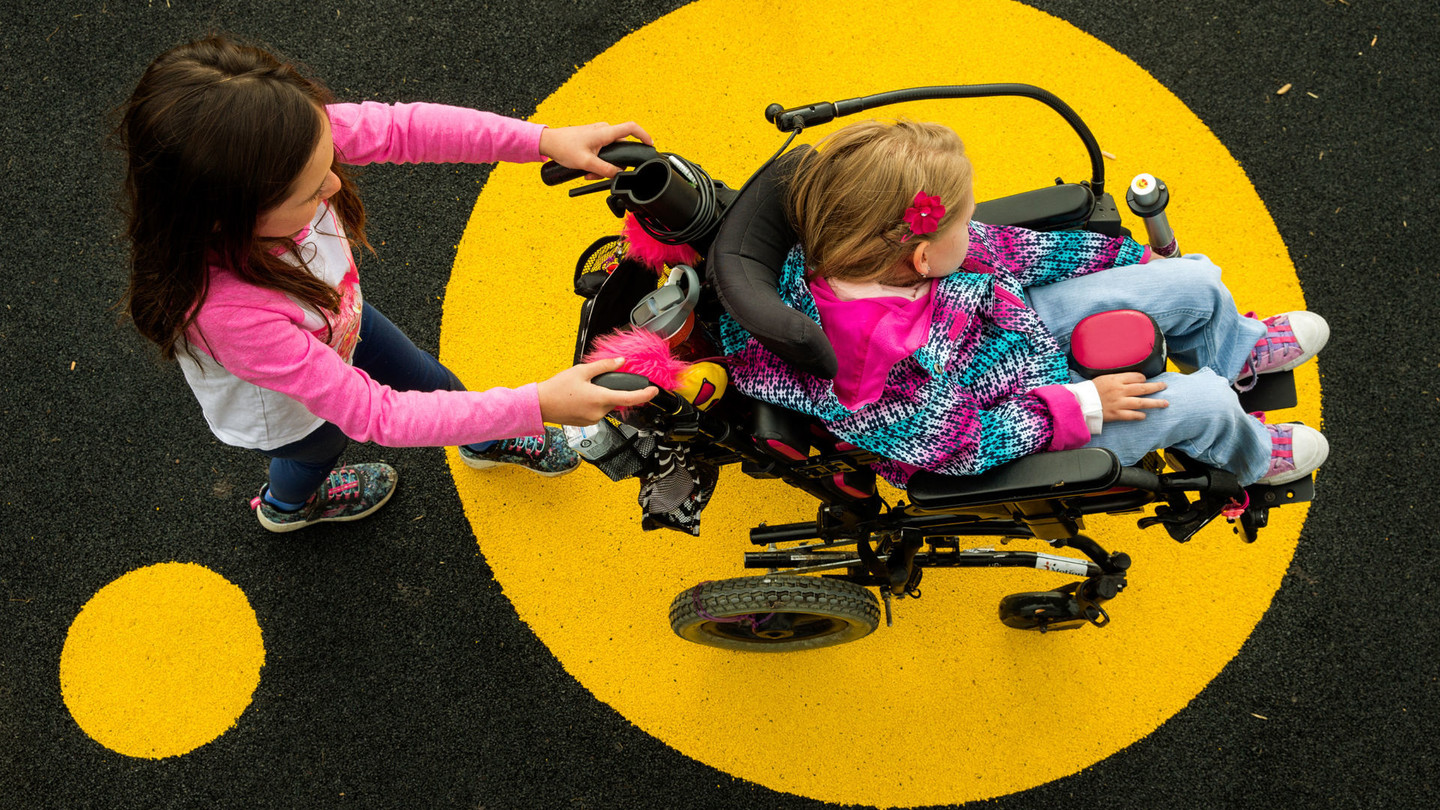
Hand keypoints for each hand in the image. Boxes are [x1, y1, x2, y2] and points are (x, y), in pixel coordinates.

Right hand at [536, 357, 658, 424]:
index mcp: (600, 398)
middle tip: (594, 382)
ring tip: (583, 390)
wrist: (540, 405)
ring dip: (602, 397)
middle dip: (611, 390)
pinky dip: (594, 404)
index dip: (645, 394)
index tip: (654, 391)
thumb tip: (620, 362)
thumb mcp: (581, 371)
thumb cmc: (557, 388)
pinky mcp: (586, 423)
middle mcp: (599, 412)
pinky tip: (580, 398)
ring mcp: (592, 419)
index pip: (630, 398)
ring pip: (607, 406)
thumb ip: (604, 366)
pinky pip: (597, 412)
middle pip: (616, 400)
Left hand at [538, 121, 653, 178]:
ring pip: (610, 151)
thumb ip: (604, 169)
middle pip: (621, 146)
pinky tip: (587, 169)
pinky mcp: (592, 138)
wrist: (548, 142)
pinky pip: (602, 150)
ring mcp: (598, 133)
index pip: (631, 128)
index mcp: (604, 132)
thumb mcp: (586, 163)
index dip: (644, 135)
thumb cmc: (563, 147)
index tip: (650, 145)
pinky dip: (598, 161)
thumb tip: (617, 175)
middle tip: (603, 174)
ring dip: (603, 165)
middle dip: (615, 163)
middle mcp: (603, 130)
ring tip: (589, 172)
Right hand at [1094, 372, 1168, 421]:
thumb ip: (1118, 378)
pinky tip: (1144, 415)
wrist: (1080, 403)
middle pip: (1143, 388)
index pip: (1137, 377)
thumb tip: (1131, 379)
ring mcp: (1119, 403)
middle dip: (1156, 387)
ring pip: (1141, 402)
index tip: (1145, 380)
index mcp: (1116, 380)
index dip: (1143, 378)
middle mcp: (1120, 390)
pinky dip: (1139, 415)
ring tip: (1165, 403)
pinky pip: (1132, 415)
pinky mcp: (1116, 414)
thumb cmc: (1090, 390)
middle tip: (1164, 386)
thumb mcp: (1103, 378)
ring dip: (1155, 403)